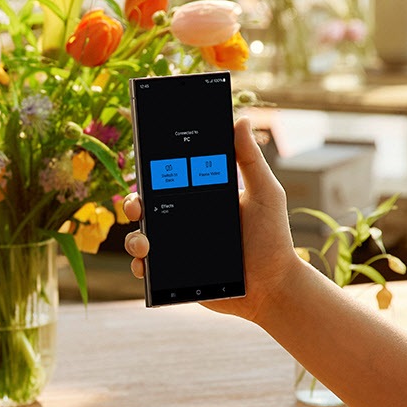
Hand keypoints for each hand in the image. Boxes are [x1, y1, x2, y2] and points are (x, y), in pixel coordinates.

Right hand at [122, 115, 299, 322]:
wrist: (273, 286)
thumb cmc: (273, 239)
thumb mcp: (265, 194)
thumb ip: (251, 159)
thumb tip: (240, 120)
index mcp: (200, 197)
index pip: (168, 178)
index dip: (150, 170)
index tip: (142, 163)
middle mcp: (183, 220)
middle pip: (146, 206)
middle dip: (133, 202)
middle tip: (138, 205)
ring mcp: (176, 248)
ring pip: (140, 237)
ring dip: (134, 238)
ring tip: (145, 244)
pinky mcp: (174, 274)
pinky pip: (146, 268)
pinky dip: (139, 266)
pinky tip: (145, 264)